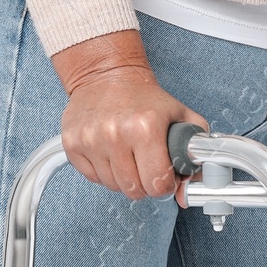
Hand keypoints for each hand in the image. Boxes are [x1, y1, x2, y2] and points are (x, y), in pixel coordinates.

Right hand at [51, 29, 206, 199]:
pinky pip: (92, 178)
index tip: (163, 175)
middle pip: (134, 190)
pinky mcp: (72, 144)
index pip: (157, 184)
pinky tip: (110, 153)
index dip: (164, 184)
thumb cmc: (143, 98)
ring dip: (123, 178)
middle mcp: (115, 134)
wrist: (105, 76)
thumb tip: (189, 191)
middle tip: (146, 165)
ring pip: (113, 186)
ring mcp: (90, 140)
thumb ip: (194, 154)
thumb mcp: (180, 116)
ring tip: (127, 155)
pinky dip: (103, 172)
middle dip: (144, 183)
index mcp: (146, 127)